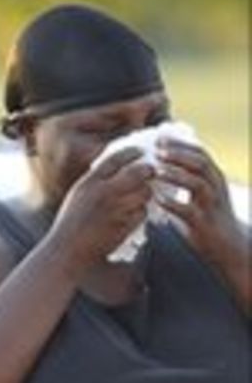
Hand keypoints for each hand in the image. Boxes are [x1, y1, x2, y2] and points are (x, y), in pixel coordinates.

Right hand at [47, 148, 154, 270]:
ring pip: (144, 193)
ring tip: (140, 196)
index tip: (141, 152)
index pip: (115, 159)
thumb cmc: (71, 223)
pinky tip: (131, 217)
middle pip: (137, 173)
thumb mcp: (78, 196)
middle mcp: (102, 193)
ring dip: (146, 193)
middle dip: (148, 171)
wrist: (67, 251)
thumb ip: (95, 182)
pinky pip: (142, 213)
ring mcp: (115, 209)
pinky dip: (140, 213)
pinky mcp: (124, 225)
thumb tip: (118, 169)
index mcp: (88, 183)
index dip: (131, 153)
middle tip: (151, 172)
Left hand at [154, 137, 245, 267]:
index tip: (159, 138)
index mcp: (213, 177)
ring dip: (176, 175)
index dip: (180, 143)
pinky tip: (157, 199)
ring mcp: (210, 205)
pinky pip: (188, 211)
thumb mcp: (199, 191)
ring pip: (197, 184)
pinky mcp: (203, 223)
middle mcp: (215, 187)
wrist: (226, 245)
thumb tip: (161, 157)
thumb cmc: (206, 214)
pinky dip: (172, 203)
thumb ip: (185, 175)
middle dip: (178, 154)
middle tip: (156, 150)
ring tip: (156, 171)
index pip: (200, 152)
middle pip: (200, 163)